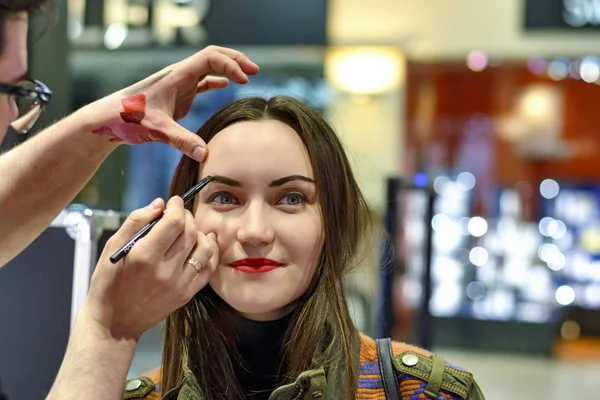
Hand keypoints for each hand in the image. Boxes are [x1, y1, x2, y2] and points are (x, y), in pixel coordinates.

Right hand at [81, 196, 218, 340]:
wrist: (115, 322)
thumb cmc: (109, 282)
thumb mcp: (113, 248)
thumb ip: (136, 222)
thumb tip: (159, 204)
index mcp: (144, 256)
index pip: (174, 222)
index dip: (176, 207)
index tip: (173, 202)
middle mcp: (165, 270)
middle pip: (190, 232)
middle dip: (186, 216)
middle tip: (178, 214)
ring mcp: (179, 284)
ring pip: (205, 248)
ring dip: (200, 233)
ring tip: (188, 230)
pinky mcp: (187, 294)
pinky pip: (208, 268)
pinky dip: (209, 252)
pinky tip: (203, 244)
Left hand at [84, 45, 258, 161]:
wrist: (109, 119)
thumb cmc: (128, 118)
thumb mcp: (157, 129)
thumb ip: (181, 140)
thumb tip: (205, 154)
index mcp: (177, 75)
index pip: (210, 58)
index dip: (230, 65)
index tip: (244, 80)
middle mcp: (180, 75)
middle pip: (213, 56)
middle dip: (235, 60)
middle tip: (254, 71)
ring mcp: (179, 84)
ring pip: (209, 67)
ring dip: (228, 68)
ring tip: (248, 76)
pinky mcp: (177, 95)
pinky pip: (201, 82)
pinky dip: (216, 81)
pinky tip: (226, 86)